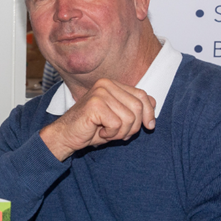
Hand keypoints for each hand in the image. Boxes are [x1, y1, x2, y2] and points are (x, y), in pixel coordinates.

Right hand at [40, 78, 155, 160]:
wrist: (66, 135)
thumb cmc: (91, 127)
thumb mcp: (118, 116)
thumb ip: (133, 108)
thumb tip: (154, 103)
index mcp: (112, 84)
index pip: (143, 95)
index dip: (149, 113)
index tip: (148, 126)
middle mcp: (105, 84)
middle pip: (138, 107)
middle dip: (133, 126)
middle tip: (118, 132)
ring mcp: (99, 93)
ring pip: (129, 118)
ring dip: (121, 132)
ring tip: (107, 132)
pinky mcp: (95, 105)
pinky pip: (117, 124)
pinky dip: (111, 134)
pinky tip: (100, 131)